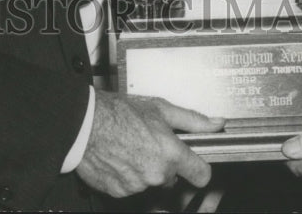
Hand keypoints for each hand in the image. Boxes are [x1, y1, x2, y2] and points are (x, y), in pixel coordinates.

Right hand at [76, 91, 223, 197]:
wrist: (84, 123)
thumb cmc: (118, 112)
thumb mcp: (160, 108)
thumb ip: (193, 120)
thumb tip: (216, 124)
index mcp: (171, 153)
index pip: (202, 174)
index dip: (198, 166)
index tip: (194, 161)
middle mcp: (157, 174)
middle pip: (173, 176)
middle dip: (165, 162)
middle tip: (149, 142)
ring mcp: (138, 186)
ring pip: (151, 181)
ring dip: (145, 168)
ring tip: (131, 146)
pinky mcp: (120, 193)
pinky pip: (132, 187)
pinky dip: (127, 175)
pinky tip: (119, 156)